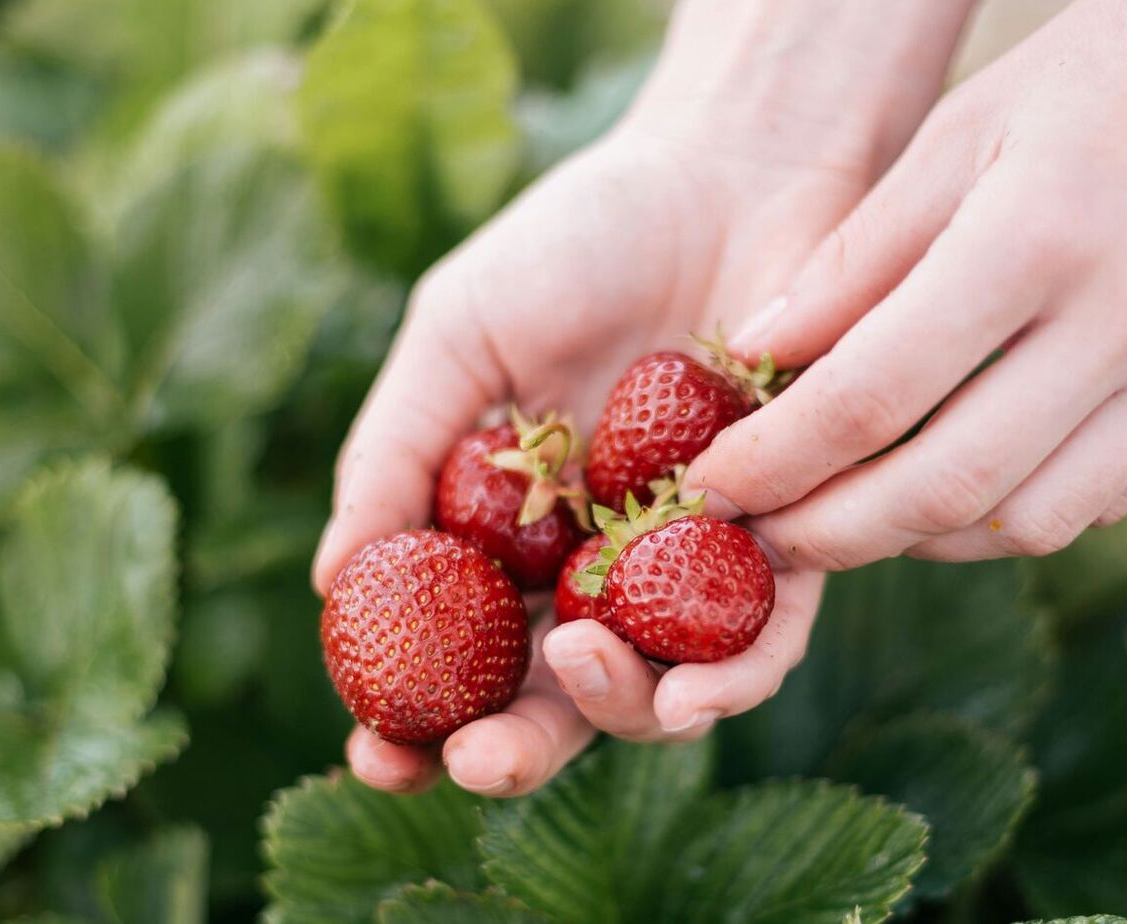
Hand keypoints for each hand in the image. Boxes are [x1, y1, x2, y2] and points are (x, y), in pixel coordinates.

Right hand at [307, 0, 964, 792]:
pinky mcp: (796, 534)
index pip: (457, 655)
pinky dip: (737, 673)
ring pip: (663, 688)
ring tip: (587, 671)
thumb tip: (330, 583)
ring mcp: (694, 561)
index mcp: (511, 532)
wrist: (730, 168)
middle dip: (514, 752)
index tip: (375, 752)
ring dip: (623, 712)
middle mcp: (601, 564)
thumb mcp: (458, 334)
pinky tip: (698, 685)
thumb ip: (396, 451)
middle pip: (556, 698)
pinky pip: (772, 635)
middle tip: (479, 763)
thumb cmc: (581, 241)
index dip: (412, 720)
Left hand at [686, 0, 1126, 568]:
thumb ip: (856, 257)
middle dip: (835, 533)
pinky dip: (1015, 510)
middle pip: (948, 488)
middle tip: (767, 536)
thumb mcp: (961, 129)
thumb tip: (752, 359)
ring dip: (925, 536)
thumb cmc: (1105, 66)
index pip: (874, 395)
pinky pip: (1106, 498)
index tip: (712, 485)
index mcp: (1036, 237)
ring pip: (1031, 522)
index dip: (777, 458)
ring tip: (857, 511)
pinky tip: (962, 481)